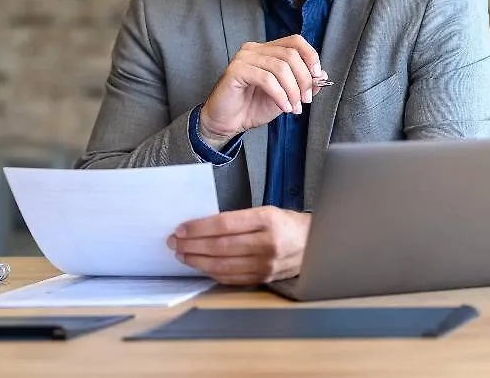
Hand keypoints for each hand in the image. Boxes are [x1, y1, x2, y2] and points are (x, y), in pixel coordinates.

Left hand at [167, 206, 310, 285]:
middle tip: (174, 242)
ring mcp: (265, 265)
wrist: (315, 244)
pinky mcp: (263, 279)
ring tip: (182, 255)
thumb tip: (202, 226)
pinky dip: (211, 273)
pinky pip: (231, 278)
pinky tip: (200, 266)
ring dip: (197, 261)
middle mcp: (267, 244)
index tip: (181, 228)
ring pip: (223, 265)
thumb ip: (238, 219)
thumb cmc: (286, 224)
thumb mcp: (266, 211)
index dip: (198, 228)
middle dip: (192, 245)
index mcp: (267, 220)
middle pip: (220, 246)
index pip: (224, 225)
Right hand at [198, 35, 326, 147]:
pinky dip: (279, 95)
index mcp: (267, 50)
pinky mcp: (236, 70)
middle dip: (304, 79)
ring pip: (280, 67)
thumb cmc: (252, 107)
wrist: (228, 123)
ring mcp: (244, 58)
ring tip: (293, 107)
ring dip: (292, 90)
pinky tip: (283, 107)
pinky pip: (266, 79)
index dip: (310, 56)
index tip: (318, 76)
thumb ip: (303, 84)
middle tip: (305, 100)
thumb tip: (322, 75)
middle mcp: (255, 49)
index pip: (295, 41)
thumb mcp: (286, 96)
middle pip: (290, 55)